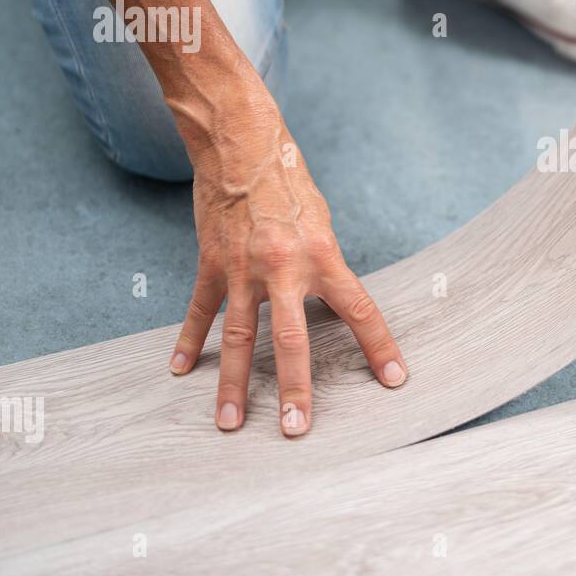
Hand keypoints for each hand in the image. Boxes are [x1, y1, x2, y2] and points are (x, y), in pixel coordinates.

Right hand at [167, 85, 404, 436]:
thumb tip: (330, 305)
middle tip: (297, 429)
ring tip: (230, 423)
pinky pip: (200, 311)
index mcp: (324, 255)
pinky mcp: (212, 264)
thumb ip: (325, 267)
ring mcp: (243, 269)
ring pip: (240, 337)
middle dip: (297, 388)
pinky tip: (181, 370)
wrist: (242, 146)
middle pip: (293, 340)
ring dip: (235, 384)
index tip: (394, 380)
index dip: (380, 347)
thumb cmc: (291, 186)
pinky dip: (190, 341)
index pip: (360, 310)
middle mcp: (285, 267)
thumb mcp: (323, 224)